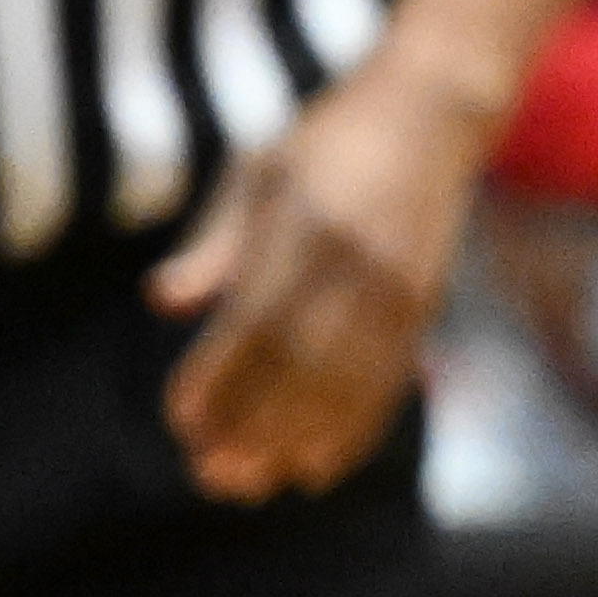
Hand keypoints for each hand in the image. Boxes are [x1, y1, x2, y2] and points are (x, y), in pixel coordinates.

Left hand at [152, 70, 495, 502]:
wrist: (434, 113)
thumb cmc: (327, 141)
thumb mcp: (257, 172)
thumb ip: (214, 243)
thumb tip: (162, 303)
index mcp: (308, 225)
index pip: (255, 321)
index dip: (218, 379)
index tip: (180, 420)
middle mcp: (361, 264)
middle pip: (302, 366)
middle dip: (254, 427)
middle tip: (211, 476)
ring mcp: (401, 290)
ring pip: (346, 385)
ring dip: (297, 441)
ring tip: (255, 483)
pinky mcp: (426, 308)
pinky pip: (388, 384)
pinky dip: (352, 431)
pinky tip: (317, 466)